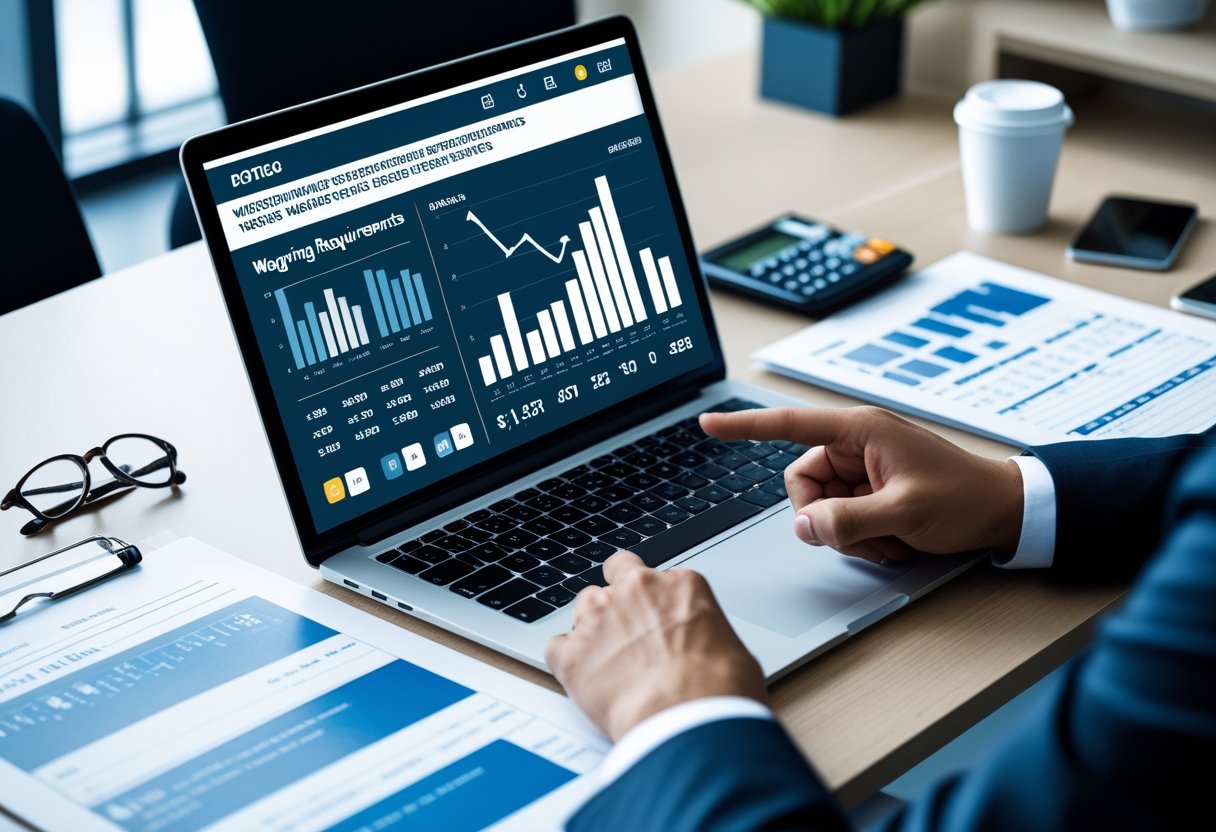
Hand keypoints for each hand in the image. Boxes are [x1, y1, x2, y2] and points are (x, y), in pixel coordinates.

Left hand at [546, 551, 765, 740]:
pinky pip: (556, 646)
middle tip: (628, 626)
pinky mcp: (572, 653)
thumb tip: (704, 649)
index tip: (660, 623)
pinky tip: (584, 679)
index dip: (658, 602)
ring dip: (594, 627)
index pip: (660, 577)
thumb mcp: (731, 648)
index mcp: (679, 585)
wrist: (688, 720)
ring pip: (585, 605)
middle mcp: (636, 590)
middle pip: (617, 572)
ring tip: (610, 662)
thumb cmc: (718, 690)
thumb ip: (704, 632)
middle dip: (620, 595)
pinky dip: (567, 660)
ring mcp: (599, 617)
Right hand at [700, 406, 1023, 562]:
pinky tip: (893, 541)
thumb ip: (847, 520)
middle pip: (802, 482)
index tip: (709, 423)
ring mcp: (863, 470)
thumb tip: (804, 526)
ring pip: (820, 505)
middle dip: (825, 517)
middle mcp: (856, 445)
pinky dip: (861, 537)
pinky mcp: (871, 491)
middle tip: (862, 536)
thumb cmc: (965, 497)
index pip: (790, 425)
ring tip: (888, 540)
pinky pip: (840, 517)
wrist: (1006, 511)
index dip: (746, 426)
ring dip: (846, 533)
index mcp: (860, 431)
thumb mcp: (904, 512)